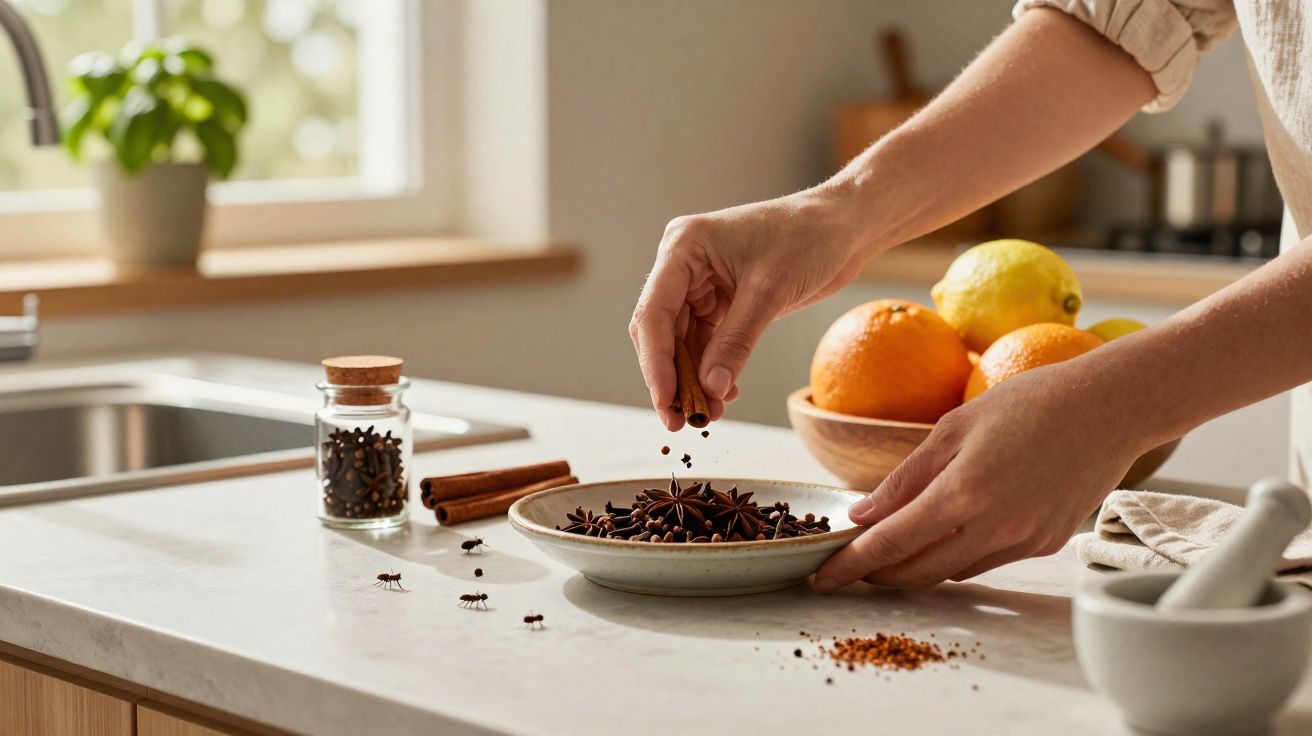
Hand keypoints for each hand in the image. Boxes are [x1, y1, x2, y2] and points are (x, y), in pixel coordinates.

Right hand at [629, 187, 872, 429]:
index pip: (653, 312)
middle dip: (672, 377)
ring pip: (682, 342)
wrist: (844, 226)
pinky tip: (724, 393)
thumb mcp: (770, 292)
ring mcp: (701, 282)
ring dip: (693, 379)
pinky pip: (706, 341)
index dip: (656, 363)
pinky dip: (712, 368)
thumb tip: (709, 389)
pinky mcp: (721, 299)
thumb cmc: (808, 238)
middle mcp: (683, 264)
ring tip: (708, 415)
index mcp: (683, 248)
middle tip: (682, 420)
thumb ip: (736, 342)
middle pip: (661, 331)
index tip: (667, 403)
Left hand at [814, 358, 1147, 589]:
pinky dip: (955, 554)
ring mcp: (1023, 541)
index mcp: (963, 494)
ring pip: (950, 571)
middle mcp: (993, 528)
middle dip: (876, 575)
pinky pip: (986, 561)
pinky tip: (945, 533)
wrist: (1112, 409)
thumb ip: (905, 477)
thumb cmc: (1029, 403)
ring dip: (915, 567)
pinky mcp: (1045, 545)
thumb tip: (862, 513)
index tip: (820, 578)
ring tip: (889, 548)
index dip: (850, 566)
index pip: (890, 544)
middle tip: (847, 567)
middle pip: (916, 572)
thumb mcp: (953, 428)